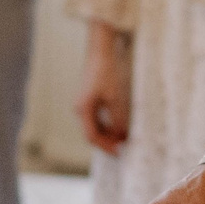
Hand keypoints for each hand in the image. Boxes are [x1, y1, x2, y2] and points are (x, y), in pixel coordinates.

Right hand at [77, 24, 132, 152]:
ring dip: (108, 133)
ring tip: (123, 137)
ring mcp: (84, 104)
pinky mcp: (89, 98)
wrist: (100, 51)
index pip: (92, 136)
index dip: (105, 146)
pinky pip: (97, 117)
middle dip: (108, 141)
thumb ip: (118, 118)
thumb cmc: (105, 71)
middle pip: (92, 132)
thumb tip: (121, 136)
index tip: (119, 152)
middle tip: (124, 146)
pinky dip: (107, 124)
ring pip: (95, 125)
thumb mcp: (115, 97)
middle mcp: (81, 109)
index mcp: (83, 110)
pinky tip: (119, 125)